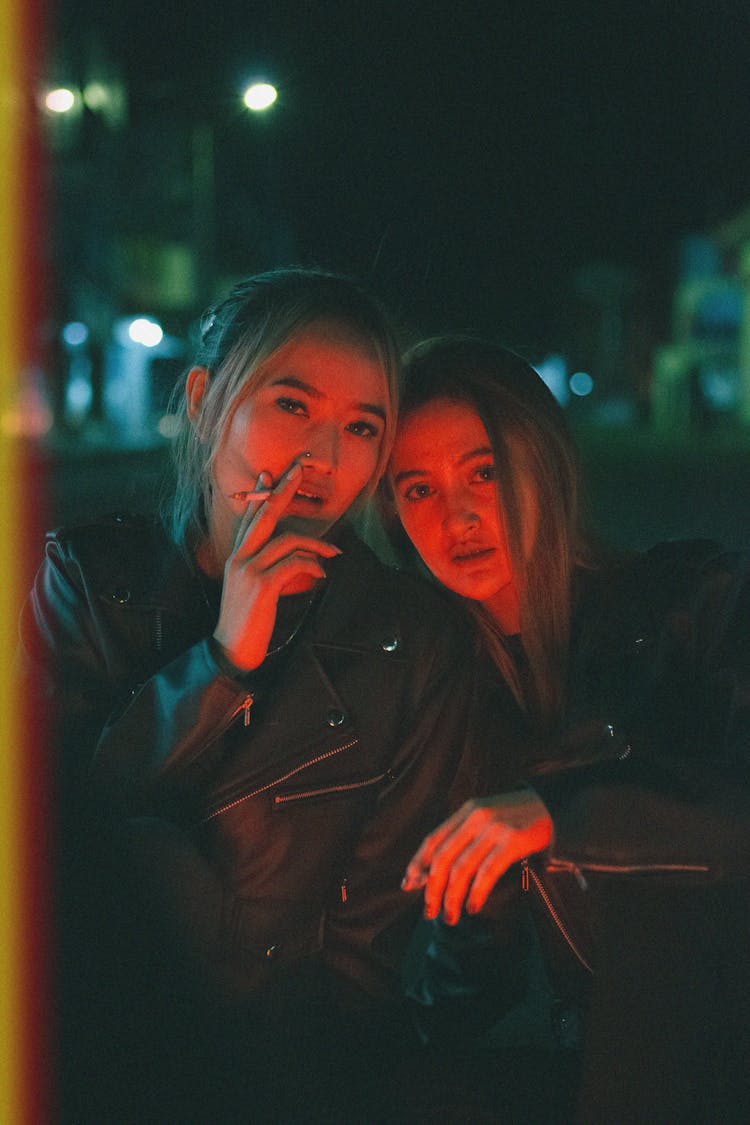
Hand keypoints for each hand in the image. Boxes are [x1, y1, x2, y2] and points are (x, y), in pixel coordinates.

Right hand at [213, 461, 340, 670]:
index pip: (250, 518)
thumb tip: (293, 556)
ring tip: (334, 554)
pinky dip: (313, 565)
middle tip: (298, 470)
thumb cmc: (248, 622)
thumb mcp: (252, 590)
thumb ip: (266, 569)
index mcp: (237, 557)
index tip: (269, 474)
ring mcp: (249, 569)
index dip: (260, 495)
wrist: (232, 649)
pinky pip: (294, 563)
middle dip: (283, 490)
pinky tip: (322, 574)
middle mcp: (240, 557)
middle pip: (265, 515)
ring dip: (316, 544)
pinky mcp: (262, 584)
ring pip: (287, 540)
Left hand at [401, 790, 552, 924]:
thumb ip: (464, 836)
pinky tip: (472, 907)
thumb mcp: (486, 817)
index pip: (433, 839)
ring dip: (452, 897)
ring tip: (450, 916)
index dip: (417, 863)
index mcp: (466, 811)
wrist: (553, 807)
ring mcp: (494, 829)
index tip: (408, 885)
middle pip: (443, 857)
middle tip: (429, 911)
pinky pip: (487, 872)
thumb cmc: (516, 818)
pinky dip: (476, 893)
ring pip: (462, 869)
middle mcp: (476, 818)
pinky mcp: (512, 842)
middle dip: (432, 888)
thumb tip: (436, 869)